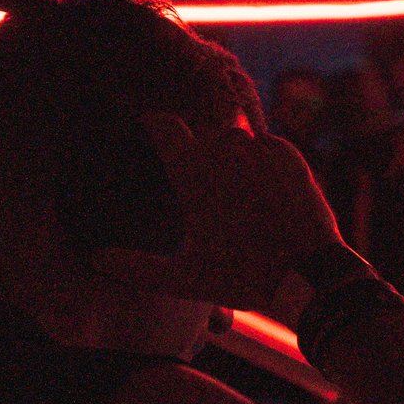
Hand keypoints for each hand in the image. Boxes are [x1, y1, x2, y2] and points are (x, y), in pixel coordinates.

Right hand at [86, 111, 343, 317]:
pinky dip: (265, 158)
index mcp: (193, 172)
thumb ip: (137, 268)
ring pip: (239, 137)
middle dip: (202, 150)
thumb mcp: (184, 278)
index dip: (157, 125)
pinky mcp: (292, 158)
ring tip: (236, 185)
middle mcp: (226, 153)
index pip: (164, 125)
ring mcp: (261, 152)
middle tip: (204, 179)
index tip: (152, 130)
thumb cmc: (242, 277)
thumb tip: (96, 260)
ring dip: (234, 154)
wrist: (308, 276)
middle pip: (205, 133)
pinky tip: (266, 186)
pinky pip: (271, 144)